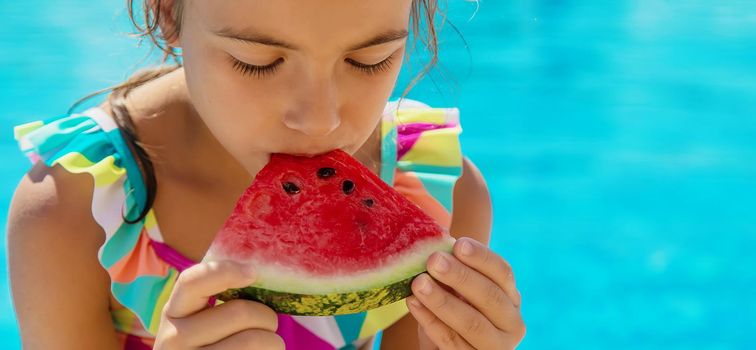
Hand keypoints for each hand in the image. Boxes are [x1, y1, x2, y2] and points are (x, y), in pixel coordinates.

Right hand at [153, 260, 283, 349]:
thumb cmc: (209, 345)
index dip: (225, 271)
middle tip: (269, 324)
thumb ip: (220, 299)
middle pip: (240, 312)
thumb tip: (256, 274)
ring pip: (253, 340)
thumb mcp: (200, 321)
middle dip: (267, 315)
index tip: (253, 273)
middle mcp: (175, 338)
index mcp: (174, 312)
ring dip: (274, 340)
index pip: (191, 282)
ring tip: (269, 343)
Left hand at [406, 237, 525, 349]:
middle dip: (460, 276)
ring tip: (418, 283)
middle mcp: (512, 323)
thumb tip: (437, 245)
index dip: (481, 257)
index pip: (502, 272)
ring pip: (472, 323)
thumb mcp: (456, 290)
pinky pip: (451, 341)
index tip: (458, 244)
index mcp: (511, 296)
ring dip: (442, 301)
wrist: (446, 348)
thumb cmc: (452, 311)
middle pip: (490, 297)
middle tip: (434, 261)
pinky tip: (413, 303)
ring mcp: (497, 347)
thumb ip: (452, 270)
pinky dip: (431, 321)